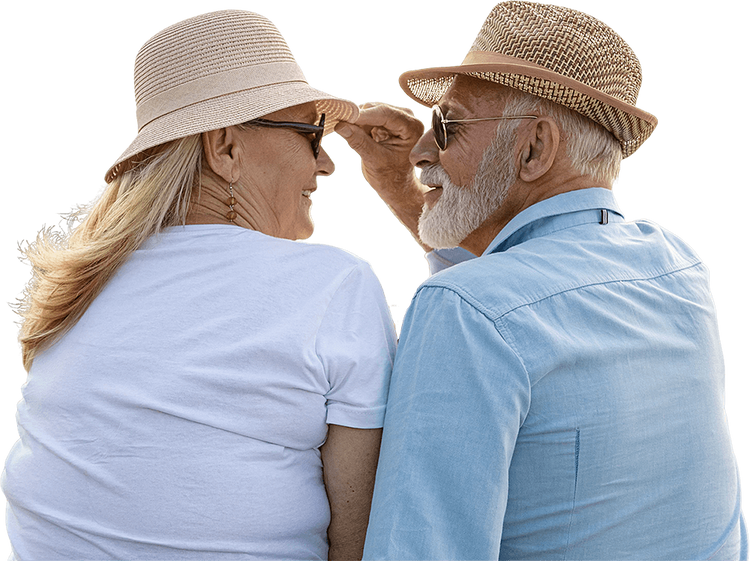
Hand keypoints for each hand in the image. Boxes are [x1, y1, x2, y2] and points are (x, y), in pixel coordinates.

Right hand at [335, 101, 431, 250]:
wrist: (395, 186)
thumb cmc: (390, 177)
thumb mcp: (374, 160)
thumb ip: (359, 141)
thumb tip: (340, 125)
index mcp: (411, 128)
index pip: (386, 114)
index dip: (363, 115)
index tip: (344, 117)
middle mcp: (407, 119)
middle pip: (377, 109)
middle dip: (359, 118)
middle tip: (342, 126)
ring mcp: (396, 118)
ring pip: (370, 111)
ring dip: (358, 122)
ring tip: (354, 137)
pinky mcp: (386, 121)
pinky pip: (367, 117)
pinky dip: (359, 125)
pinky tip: (356, 135)